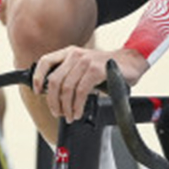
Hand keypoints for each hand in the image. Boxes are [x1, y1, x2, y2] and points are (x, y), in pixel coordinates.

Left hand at [31, 46, 148, 121]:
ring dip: (66, 107)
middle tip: (57, 113)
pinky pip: (80, 92)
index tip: (37, 91)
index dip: (37, 77)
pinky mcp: (96, 70)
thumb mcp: (85, 67)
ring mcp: (86, 61)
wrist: (131, 62)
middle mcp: (75, 55)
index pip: (45, 61)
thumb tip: (55, 96)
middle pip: (54, 81)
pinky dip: (77, 106)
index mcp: (69, 53)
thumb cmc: (108, 68)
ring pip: (66, 88)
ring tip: (69, 116)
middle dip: (53, 101)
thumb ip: (71, 75)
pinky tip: (78, 112)